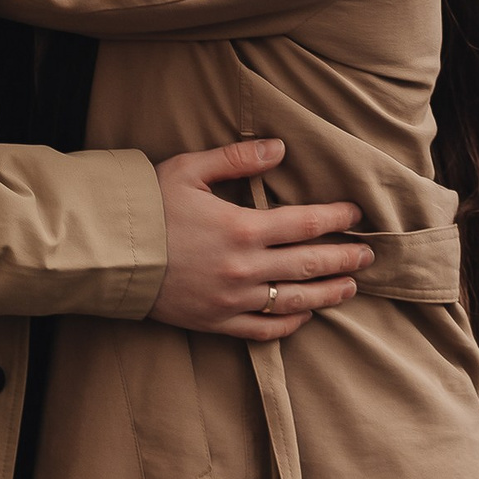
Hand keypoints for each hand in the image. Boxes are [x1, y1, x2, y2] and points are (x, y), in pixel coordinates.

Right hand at [151, 141, 368, 340]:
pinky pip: (263, 330)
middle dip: (344, 258)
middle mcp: (244, 268)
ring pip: (295, 301)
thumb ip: (236, 158)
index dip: (336, 218)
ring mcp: (232, 299)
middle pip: (309, 264)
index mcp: (242, 228)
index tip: (356, 214)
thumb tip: (278, 148)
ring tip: (350, 287)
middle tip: (368, 255)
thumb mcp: (189, 169)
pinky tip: (305, 315)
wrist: (110, 254)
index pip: (305, 224)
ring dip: (328, 293)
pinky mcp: (217, 322)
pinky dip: (289, 324)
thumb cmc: (149, 206)